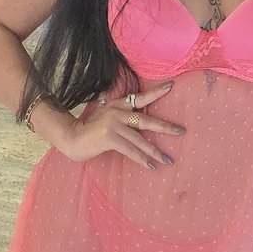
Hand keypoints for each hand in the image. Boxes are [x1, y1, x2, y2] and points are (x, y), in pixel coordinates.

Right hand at [60, 82, 184, 169]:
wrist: (71, 138)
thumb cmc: (90, 131)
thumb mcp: (106, 117)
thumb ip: (121, 116)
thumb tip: (141, 122)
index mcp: (118, 104)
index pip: (140, 97)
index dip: (156, 92)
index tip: (171, 86)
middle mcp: (117, 111)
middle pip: (146, 119)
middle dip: (165, 127)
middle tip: (181, 131)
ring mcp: (113, 123)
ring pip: (140, 139)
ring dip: (155, 152)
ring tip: (168, 160)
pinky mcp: (110, 137)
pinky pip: (131, 150)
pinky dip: (142, 159)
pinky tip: (152, 166)